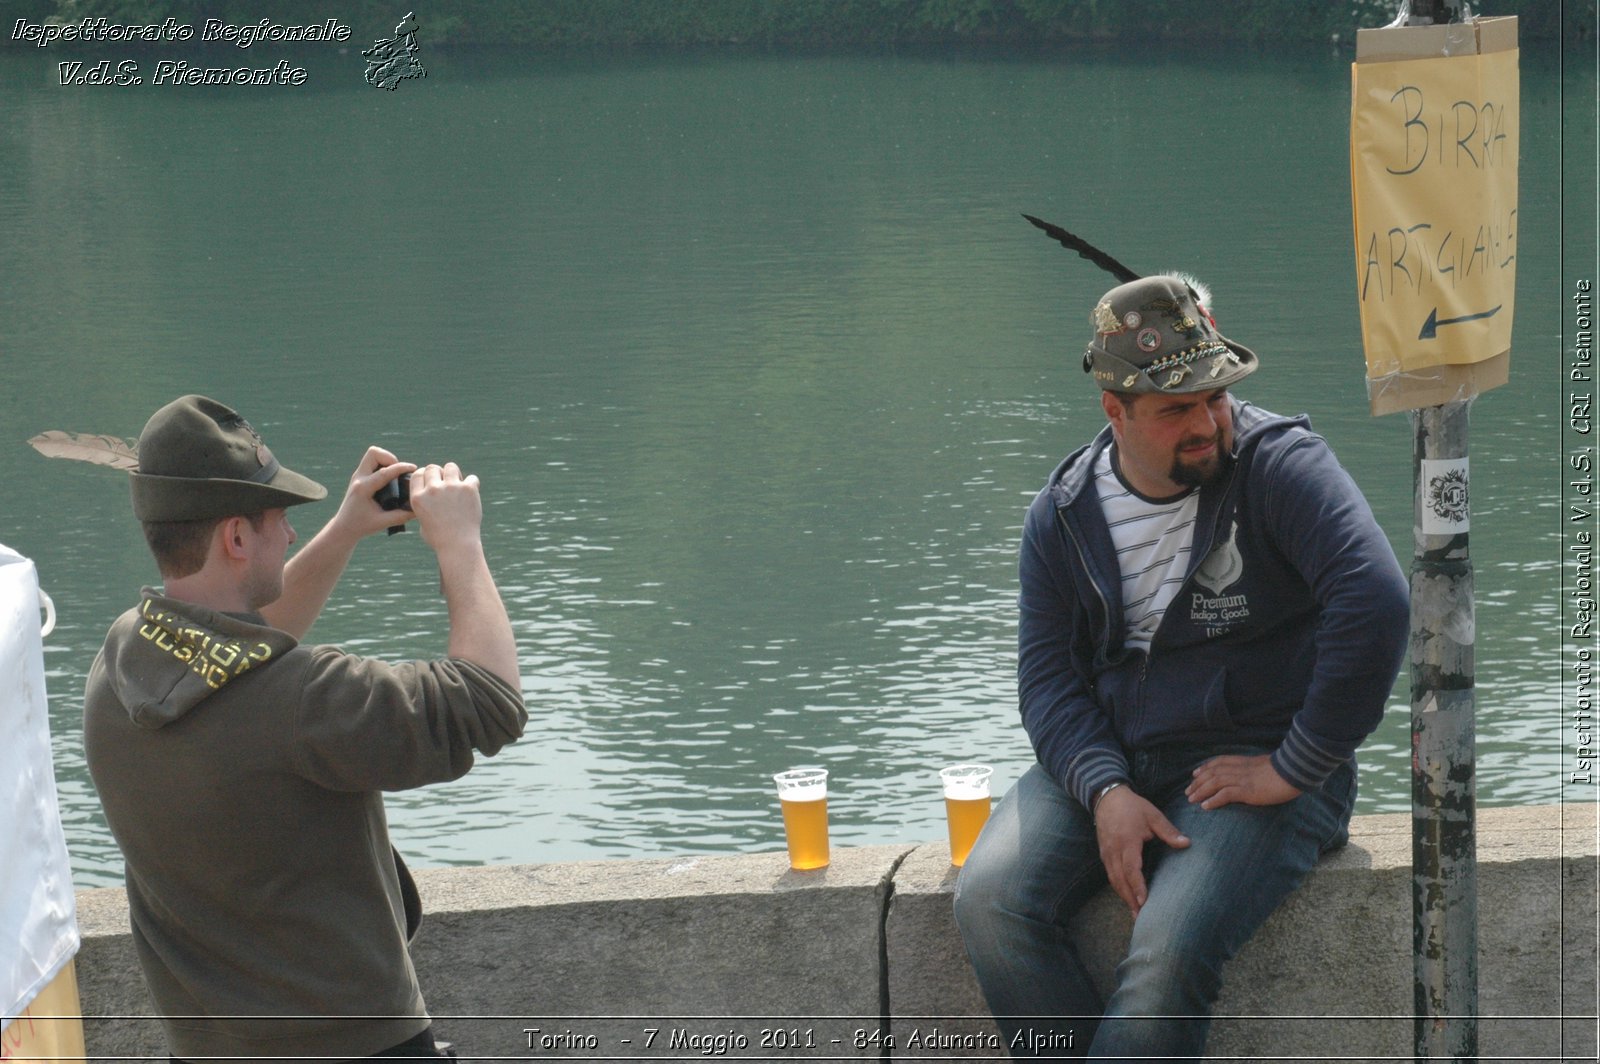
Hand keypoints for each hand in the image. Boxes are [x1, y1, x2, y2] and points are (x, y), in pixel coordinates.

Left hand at [329, 446, 416, 538]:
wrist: (344, 527)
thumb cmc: (362, 525)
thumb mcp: (383, 523)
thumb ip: (401, 515)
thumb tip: (419, 509)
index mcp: (363, 488)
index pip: (384, 472)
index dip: (401, 468)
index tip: (413, 468)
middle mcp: (359, 478)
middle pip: (374, 453)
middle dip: (390, 458)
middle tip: (398, 471)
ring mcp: (358, 475)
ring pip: (372, 453)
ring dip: (386, 459)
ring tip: (395, 473)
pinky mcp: (360, 476)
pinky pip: (372, 461)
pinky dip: (383, 463)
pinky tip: (390, 477)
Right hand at [408, 462, 483, 552]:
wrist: (458, 545)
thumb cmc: (440, 539)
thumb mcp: (422, 522)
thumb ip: (423, 507)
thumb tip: (427, 498)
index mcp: (418, 498)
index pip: (417, 474)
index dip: (424, 475)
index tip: (431, 479)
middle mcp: (432, 490)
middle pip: (433, 468)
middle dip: (439, 473)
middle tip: (446, 483)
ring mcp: (450, 488)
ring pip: (451, 467)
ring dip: (454, 474)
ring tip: (459, 485)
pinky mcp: (468, 489)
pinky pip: (472, 478)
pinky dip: (472, 484)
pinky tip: (472, 493)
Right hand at [1094, 786, 1189, 918]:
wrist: (1107, 797)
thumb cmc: (1133, 806)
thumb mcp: (1153, 815)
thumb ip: (1168, 831)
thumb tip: (1187, 843)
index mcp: (1127, 841)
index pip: (1131, 868)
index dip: (1137, 886)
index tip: (1145, 901)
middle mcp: (1114, 850)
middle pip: (1120, 880)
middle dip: (1130, 899)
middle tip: (1140, 918)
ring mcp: (1106, 853)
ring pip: (1114, 879)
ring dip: (1124, 897)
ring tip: (1135, 913)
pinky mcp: (1103, 854)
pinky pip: (1110, 874)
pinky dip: (1119, 888)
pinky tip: (1127, 896)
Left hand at [1185, 754, 1301, 809]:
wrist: (1295, 771)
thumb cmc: (1285, 770)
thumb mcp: (1265, 765)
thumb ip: (1255, 768)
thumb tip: (1253, 774)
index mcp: (1244, 761)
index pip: (1218, 762)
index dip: (1205, 767)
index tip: (1195, 774)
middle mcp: (1240, 769)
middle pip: (1212, 773)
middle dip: (1198, 782)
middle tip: (1188, 791)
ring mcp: (1243, 779)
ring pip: (1214, 782)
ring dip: (1200, 791)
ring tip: (1191, 799)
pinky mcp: (1248, 791)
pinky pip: (1225, 794)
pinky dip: (1213, 800)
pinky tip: (1205, 806)